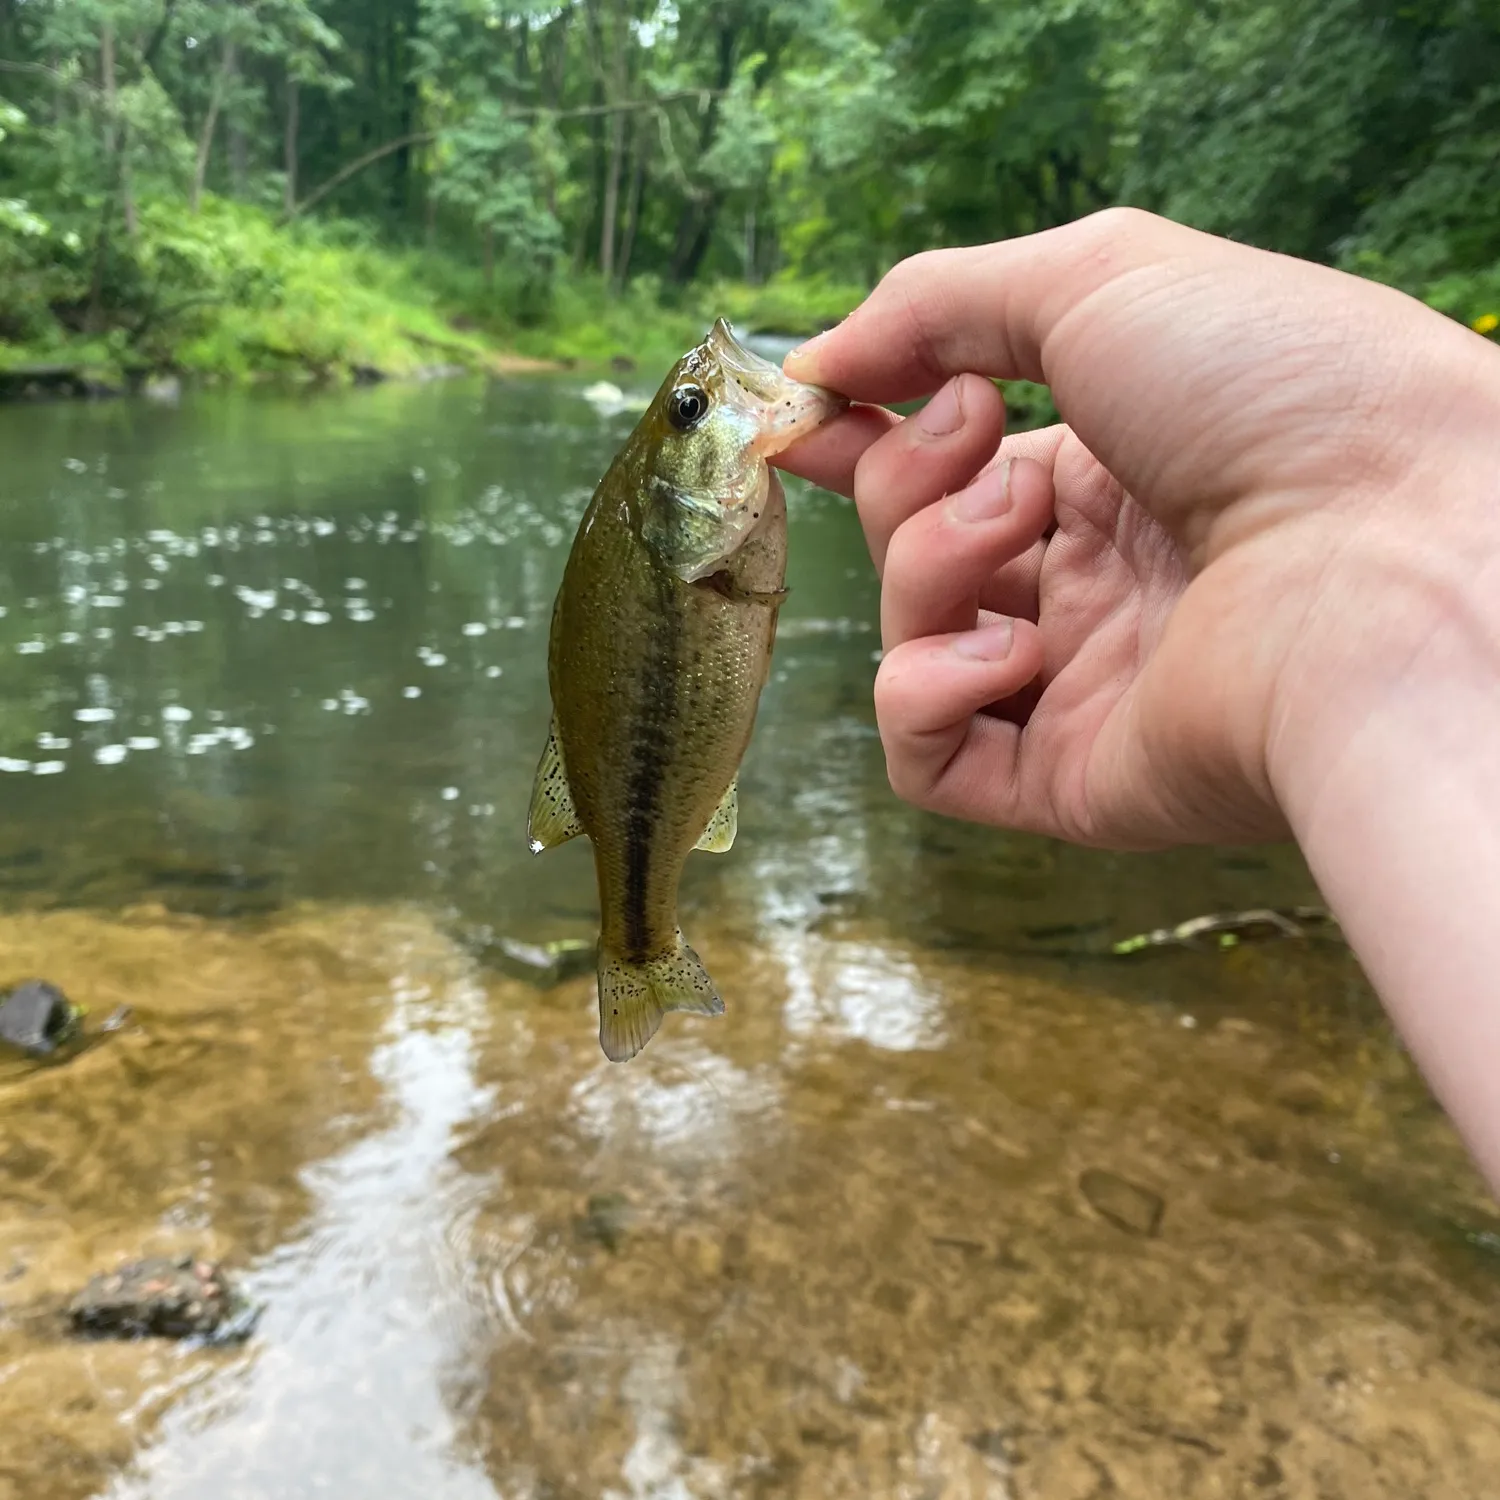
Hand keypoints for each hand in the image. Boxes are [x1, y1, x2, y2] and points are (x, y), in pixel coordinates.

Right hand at [777, 208, 1499, 851]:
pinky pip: (930, 758)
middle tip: (976, 435)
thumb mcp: (1101, 279)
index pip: (942, 463)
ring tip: (1023, 530)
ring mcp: (1080, 684)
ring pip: (912, 639)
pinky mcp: (1070, 781)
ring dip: (927, 565)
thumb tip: (815, 364)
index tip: (797, 416)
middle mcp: (1091, 579)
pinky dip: (929, 693)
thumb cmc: (1277, 389)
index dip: (860, 437)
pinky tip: (1010, 652)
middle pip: (913, 543)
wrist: (1393, 549)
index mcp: (1110, 468)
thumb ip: (938, 303)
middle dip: (909, 478)